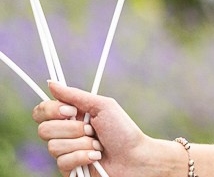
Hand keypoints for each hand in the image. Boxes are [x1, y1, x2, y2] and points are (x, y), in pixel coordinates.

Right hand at [33, 82, 170, 176]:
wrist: (134, 157)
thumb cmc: (122, 130)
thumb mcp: (102, 106)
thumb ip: (75, 96)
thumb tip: (51, 83)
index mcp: (70, 116)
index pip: (41, 111)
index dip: (52, 111)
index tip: (72, 111)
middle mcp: (64, 134)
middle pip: (44, 130)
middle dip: (72, 129)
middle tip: (91, 130)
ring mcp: (65, 152)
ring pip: (54, 147)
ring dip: (82, 144)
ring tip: (99, 145)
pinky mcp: (68, 169)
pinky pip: (63, 162)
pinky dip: (83, 157)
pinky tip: (96, 157)